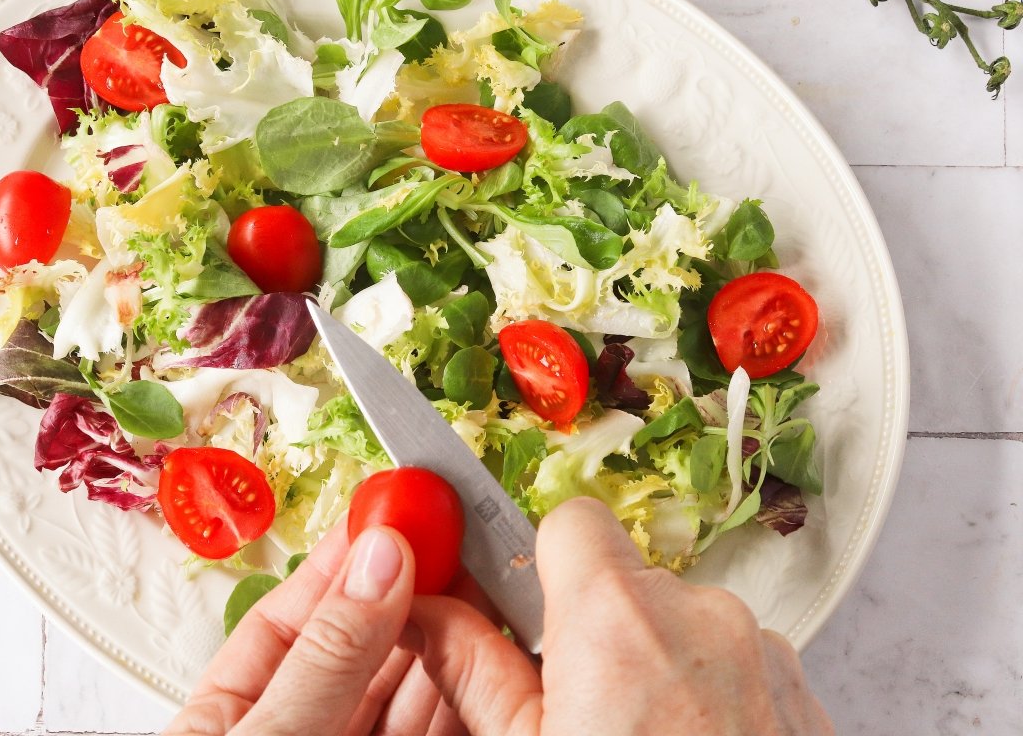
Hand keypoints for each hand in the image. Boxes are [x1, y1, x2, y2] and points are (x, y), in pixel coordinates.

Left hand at [163, 523, 466, 735]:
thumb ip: (326, 661)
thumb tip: (379, 561)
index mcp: (229, 719)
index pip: (289, 617)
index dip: (344, 558)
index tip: (393, 507)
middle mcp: (294, 731)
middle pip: (360, 649)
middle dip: (411, 590)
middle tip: (454, 539)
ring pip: (406, 688)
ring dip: (448, 637)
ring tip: (483, 587)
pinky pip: (435, 729)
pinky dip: (463, 695)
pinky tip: (486, 660)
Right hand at [403, 497, 834, 735]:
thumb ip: (470, 667)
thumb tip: (427, 612)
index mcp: (619, 618)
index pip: (571, 521)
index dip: (538, 560)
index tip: (520, 604)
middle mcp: (703, 617)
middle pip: (625, 581)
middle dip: (591, 628)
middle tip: (571, 706)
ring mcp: (763, 656)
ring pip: (680, 625)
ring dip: (650, 665)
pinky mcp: (801, 694)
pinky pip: (732, 664)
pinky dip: (701, 695)